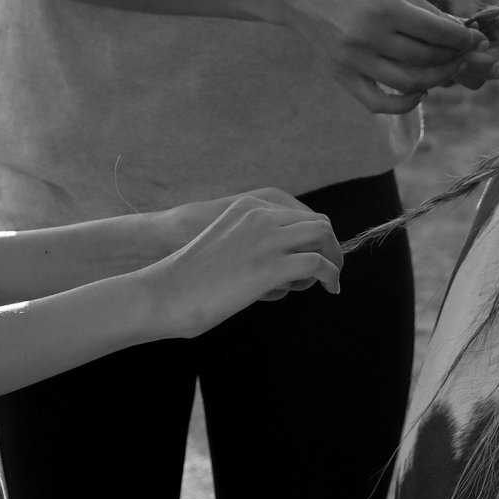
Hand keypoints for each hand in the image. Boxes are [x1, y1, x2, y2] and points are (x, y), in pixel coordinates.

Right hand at [145, 188, 341, 337]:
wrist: (166, 291)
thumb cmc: (189, 278)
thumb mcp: (224, 244)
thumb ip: (250, 244)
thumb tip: (276, 267)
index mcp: (248, 207)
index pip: (300, 214)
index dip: (314, 236)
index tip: (317, 254)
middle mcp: (262, 216)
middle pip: (318, 223)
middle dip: (329, 246)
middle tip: (332, 269)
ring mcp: (268, 239)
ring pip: (323, 238)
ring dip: (332, 260)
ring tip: (330, 281)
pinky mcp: (272, 267)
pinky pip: (318, 265)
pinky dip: (331, 276)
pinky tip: (331, 288)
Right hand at [277, 0, 484, 113]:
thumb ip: (423, 9)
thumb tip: (460, 31)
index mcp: (382, 7)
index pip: (437, 32)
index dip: (463, 37)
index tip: (474, 37)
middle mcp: (368, 36)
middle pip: (427, 58)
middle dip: (455, 57)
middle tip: (466, 52)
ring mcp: (353, 60)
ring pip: (409, 83)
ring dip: (437, 79)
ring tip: (447, 68)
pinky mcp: (342, 76)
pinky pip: (379, 102)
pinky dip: (405, 103)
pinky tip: (420, 91)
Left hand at [394, 0, 498, 88]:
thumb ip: (469, 13)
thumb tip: (474, 44)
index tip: (497, 68)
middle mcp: (498, 41)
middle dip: (479, 66)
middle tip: (456, 55)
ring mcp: (478, 54)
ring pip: (477, 78)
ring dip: (459, 70)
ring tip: (438, 46)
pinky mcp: (458, 63)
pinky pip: (454, 79)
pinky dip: (442, 70)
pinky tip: (428, 49)